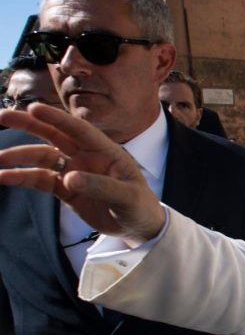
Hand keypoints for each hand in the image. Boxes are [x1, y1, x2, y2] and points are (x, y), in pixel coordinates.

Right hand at [0, 105, 164, 244]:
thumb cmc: (139, 206)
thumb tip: (69, 178)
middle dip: (29, 125)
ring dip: (19, 156)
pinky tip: (3, 177)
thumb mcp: (127, 197)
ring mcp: (74, 171)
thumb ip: (101, 187)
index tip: (34, 108)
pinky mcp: (64, 189)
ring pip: (42, 157)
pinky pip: (40, 179)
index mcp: (106, 151)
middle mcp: (87, 156)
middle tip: (3, 116)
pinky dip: (21, 177)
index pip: (79, 129)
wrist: (138, 226)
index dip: (57, 118)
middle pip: (54, 136)